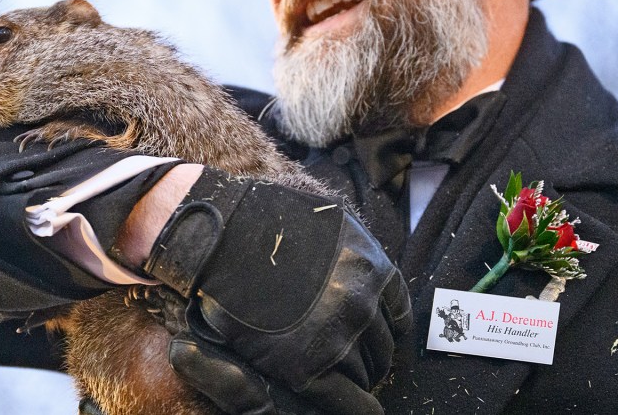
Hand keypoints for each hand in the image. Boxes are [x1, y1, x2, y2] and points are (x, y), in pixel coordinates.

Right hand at [144, 169, 411, 413]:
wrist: (218, 240)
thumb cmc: (260, 225)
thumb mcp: (325, 222)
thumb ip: (349, 250)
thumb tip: (361, 269)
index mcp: (371, 266)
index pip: (398, 310)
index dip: (387, 328)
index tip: (379, 339)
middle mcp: (362, 301)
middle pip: (384, 345)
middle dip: (373, 355)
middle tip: (358, 364)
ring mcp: (339, 334)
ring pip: (367, 372)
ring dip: (359, 378)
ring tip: (347, 384)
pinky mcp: (311, 366)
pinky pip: (348, 401)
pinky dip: (355, 408)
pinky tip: (359, 411)